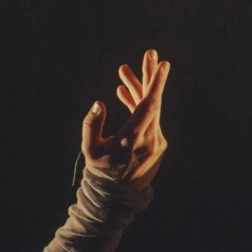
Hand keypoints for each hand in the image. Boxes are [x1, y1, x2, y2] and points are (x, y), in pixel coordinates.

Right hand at [81, 49, 171, 192]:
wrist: (116, 198)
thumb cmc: (100, 172)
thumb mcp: (89, 149)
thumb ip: (91, 125)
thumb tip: (98, 103)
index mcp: (133, 139)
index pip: (149, 107)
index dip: (155, 84)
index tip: (163, 65)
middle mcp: (149, 139)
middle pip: (152, 102)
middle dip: (149, 77)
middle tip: (150, 53)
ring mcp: (156, 142)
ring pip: (150, 110)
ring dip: (138, 91)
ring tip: (123, 71)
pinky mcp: (157, 144)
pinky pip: (150, 120)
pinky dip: (138, 107)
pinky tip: (124, 93)